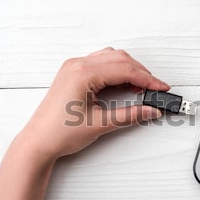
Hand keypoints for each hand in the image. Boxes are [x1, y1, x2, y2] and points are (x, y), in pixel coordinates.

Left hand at [19, 47, 169, 159]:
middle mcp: (77, 65)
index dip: (148, 80)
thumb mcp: (101, 124)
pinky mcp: (73, 74)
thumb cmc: (59, 133)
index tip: (162, 88)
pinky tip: (124, 83)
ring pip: (111, 58)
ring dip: (129, 69)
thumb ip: (130, 115)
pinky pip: (100, 63)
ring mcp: (74, 68)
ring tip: (142, 87)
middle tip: (156, 89)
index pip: (125, 70)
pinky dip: (116, 70)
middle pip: (120, 59)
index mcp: (83, 73)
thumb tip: (151, 111)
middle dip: (141, 73)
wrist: (38, 142)